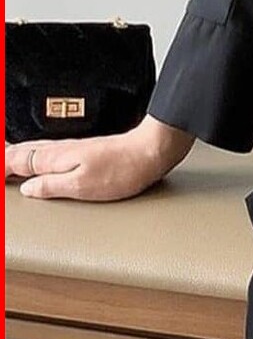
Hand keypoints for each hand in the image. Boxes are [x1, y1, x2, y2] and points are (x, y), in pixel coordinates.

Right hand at [4, 116, 195, 200]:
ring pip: (34, 149)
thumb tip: (26, 189)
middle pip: (22, 152)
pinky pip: (49, 151)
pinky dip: (34, 154)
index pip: (16, 162)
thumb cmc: (123, 169)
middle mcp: (61, 149)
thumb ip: (50, 186)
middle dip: (5, 157)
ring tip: (6, 159)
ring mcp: (74, 148)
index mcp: (55, 158)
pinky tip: (38, 158)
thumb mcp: (81, 186)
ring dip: (16, 154)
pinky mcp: (86, 150)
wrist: (152, 151)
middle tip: (0, 164)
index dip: (2, 168)